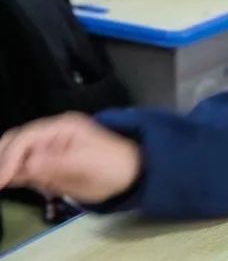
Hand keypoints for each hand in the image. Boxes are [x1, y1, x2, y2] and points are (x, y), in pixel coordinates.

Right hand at [0, 112, 141, 203]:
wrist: (131, 173)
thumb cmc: (113, 165)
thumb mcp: (87, 165)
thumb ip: (56, 164)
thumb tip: (28, 165)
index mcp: (62, 127)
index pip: (26, 138)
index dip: (9, 158)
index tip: (2, 180)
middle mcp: (51, 133)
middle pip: (15, 141)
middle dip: (3, 160)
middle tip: (0, 183)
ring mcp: (48, 146)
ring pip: (15, 153)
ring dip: (7, 166)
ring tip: (4, 183)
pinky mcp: (47, 162)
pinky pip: (24, 166)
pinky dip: (14, 174)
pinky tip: (9, 183)